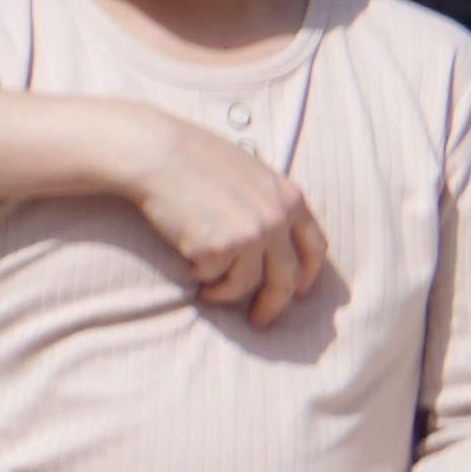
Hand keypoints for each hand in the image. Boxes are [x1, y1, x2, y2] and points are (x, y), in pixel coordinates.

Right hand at [99, 101, 329, 323]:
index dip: (308, 275)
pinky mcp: (217, 249)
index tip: (299, 292)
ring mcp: (249, 236)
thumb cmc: (193, 157)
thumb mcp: (249, 172)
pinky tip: (187, 262)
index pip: (315, 248)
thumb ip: (269, 202)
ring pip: (246, 285)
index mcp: (289, 198)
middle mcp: (276, 220)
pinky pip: (213, 278)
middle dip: (273, 305)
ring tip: (208, 290)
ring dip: (226, 294)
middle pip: (286, 279)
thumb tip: (274, 239)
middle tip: (259, 319)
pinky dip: (201, 276)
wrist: (155, 153)